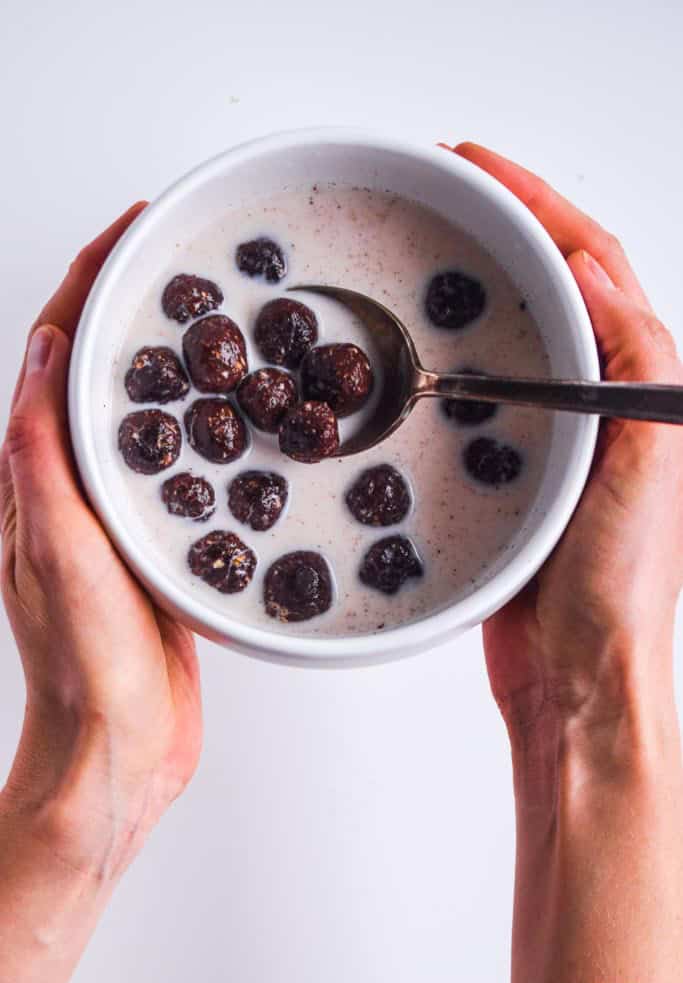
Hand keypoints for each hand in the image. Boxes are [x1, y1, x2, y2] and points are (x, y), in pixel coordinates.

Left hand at [1, 205, 202, 877]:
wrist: (117, 745)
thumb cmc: (81, 663)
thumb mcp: (55, 550)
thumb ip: (42, 457)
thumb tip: (45, 356)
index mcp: (38, 477)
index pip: (56, 354)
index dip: (88, 282)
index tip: (133, 231)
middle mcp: (74, 486)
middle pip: (103, 371)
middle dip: (135, 305)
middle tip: (183, 260)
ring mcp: (120, 513)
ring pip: (148, 414)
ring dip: (177, 360)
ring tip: (221, 320)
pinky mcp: (162, 543)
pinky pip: (183, 467)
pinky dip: (208, 427)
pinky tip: (243, 420)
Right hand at [450, 144, 682, 982]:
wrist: (577, 678)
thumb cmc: (616, 594)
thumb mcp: (644, 474)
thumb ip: (635, 377)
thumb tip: (601, 284)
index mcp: (635, 393)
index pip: (595, 269)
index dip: (542, 206)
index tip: (481, 169)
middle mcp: (592, 406)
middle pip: (547, 288)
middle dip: (500, 227)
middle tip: (439, 190)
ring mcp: (544, 437)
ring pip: (504, 337)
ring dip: (466, 287)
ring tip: (419, 249)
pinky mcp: (502, 472)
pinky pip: (468, 397)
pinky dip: (439, 361)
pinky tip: (404, 352)